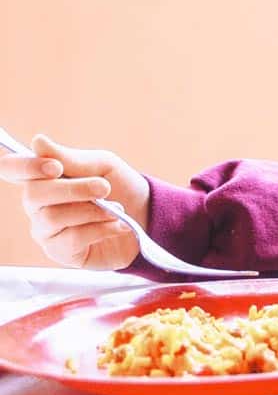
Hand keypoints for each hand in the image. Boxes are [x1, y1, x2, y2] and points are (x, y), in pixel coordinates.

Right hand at [0, 135, 149, 269]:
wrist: (147, 216)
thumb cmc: (120, 187)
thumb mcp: (102, 165)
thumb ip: (70, 158)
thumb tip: (37, 142)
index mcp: (42, 177)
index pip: (11, 168)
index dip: (24, 166)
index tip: (54, 167)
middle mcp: (37, 205)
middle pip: (33, 194)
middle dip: (74, 189)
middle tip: (104, 188)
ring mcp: (46, 230)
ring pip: (52, 218)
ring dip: (92, 210)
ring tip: (116, 209)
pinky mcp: (61, 252)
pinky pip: (70, 240)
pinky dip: (100, 229)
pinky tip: (118, 225)